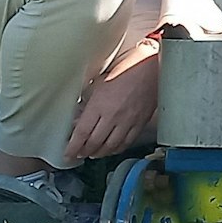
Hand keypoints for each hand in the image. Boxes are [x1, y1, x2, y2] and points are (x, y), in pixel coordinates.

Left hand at [66, 39, 159, 159]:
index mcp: (99, 104)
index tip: (68, 153)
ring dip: (100, 153)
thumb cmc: (127, 68)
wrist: (152, 68)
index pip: (82, 133)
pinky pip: (126, 142)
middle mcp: (112, 116)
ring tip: (93, 154)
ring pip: (110, 146)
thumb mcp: (100, 80)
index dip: (73, 146)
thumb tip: (79, 114)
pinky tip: (112, 149)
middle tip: (78, 154)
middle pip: (95, 143)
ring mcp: (127, 122)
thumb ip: (88, 99)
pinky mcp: (140, 124)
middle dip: (84, 151)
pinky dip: (117, 149)